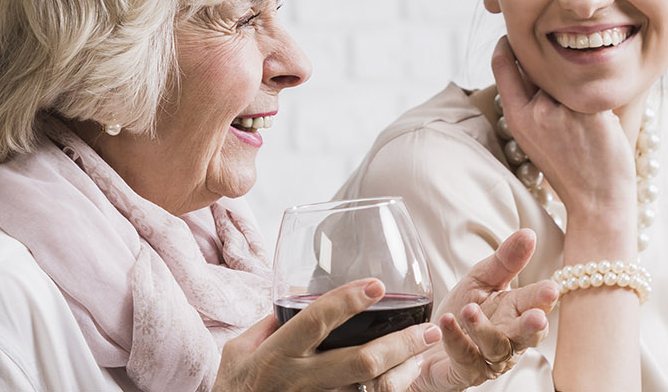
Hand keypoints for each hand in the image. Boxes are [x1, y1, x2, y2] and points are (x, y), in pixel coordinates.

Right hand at [215, 279, 441, 391]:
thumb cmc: (238, 384)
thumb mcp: (243, 348)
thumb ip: (275, 320)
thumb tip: (307, 291)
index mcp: (277, 354)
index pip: (316, 322)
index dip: (347, 302)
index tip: (377, 286)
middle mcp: (300, 380)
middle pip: (360, 362)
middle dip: (400, 343)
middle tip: (429, 328)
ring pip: (372, 388)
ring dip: (404, 368)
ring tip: (425, 348)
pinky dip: (393, 386)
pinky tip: (407, 372)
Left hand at [409, 229, 558, 390]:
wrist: (426, 346)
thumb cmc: (460, 315)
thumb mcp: (481, 280)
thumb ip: (505, 260)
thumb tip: (528, 234)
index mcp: (515, 311)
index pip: (535, 304)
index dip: (543, 298)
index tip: (550, 289)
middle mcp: (507, 337)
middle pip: (526, 335)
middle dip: (532, 327)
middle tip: (537, 318)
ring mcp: (487, 358)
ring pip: (495, 349)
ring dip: (484, 330)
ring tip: (469, 311)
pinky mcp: (464, 371)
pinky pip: (463, 358)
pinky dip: (455, 339)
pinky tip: (447, 322)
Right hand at [491, 37, 638, 222]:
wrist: (598, 201)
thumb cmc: (570, 167)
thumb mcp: (534, 137)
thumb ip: (530, 102)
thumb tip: (533, 65)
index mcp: (516, 118)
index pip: (503, 64)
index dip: (509, 44)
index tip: (515, 35)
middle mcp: (536, 111)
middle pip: (539, 64)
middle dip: (550, 61)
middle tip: (561, 66)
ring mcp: (565, 110)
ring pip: (571, 73)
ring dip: (582, 80)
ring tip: (589, 113)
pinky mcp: (594, 111)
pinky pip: (597, 85)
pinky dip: (603, 94)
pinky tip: (607, 118)